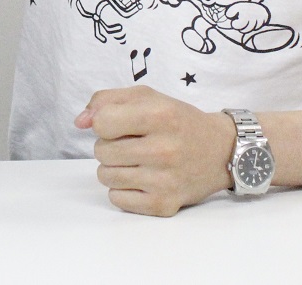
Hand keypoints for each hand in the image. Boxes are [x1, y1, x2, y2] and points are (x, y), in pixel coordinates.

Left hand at [74, 85, 235, 216]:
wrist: (220, 151)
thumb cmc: (178, 120)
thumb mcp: (147, 97)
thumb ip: (106, 100)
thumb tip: (80, 122)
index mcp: (160, 116)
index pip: (102, 123)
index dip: (104, 123)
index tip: (121, 124)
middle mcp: (164, 149)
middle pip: (101, 152)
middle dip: (110, 146)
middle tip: (133, 143)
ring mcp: (164, 180)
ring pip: (105, 176)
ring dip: (114, 168)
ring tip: (137, 161)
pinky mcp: (164, 205)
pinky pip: (116, 199)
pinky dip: (123, 189)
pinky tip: (142, 179)